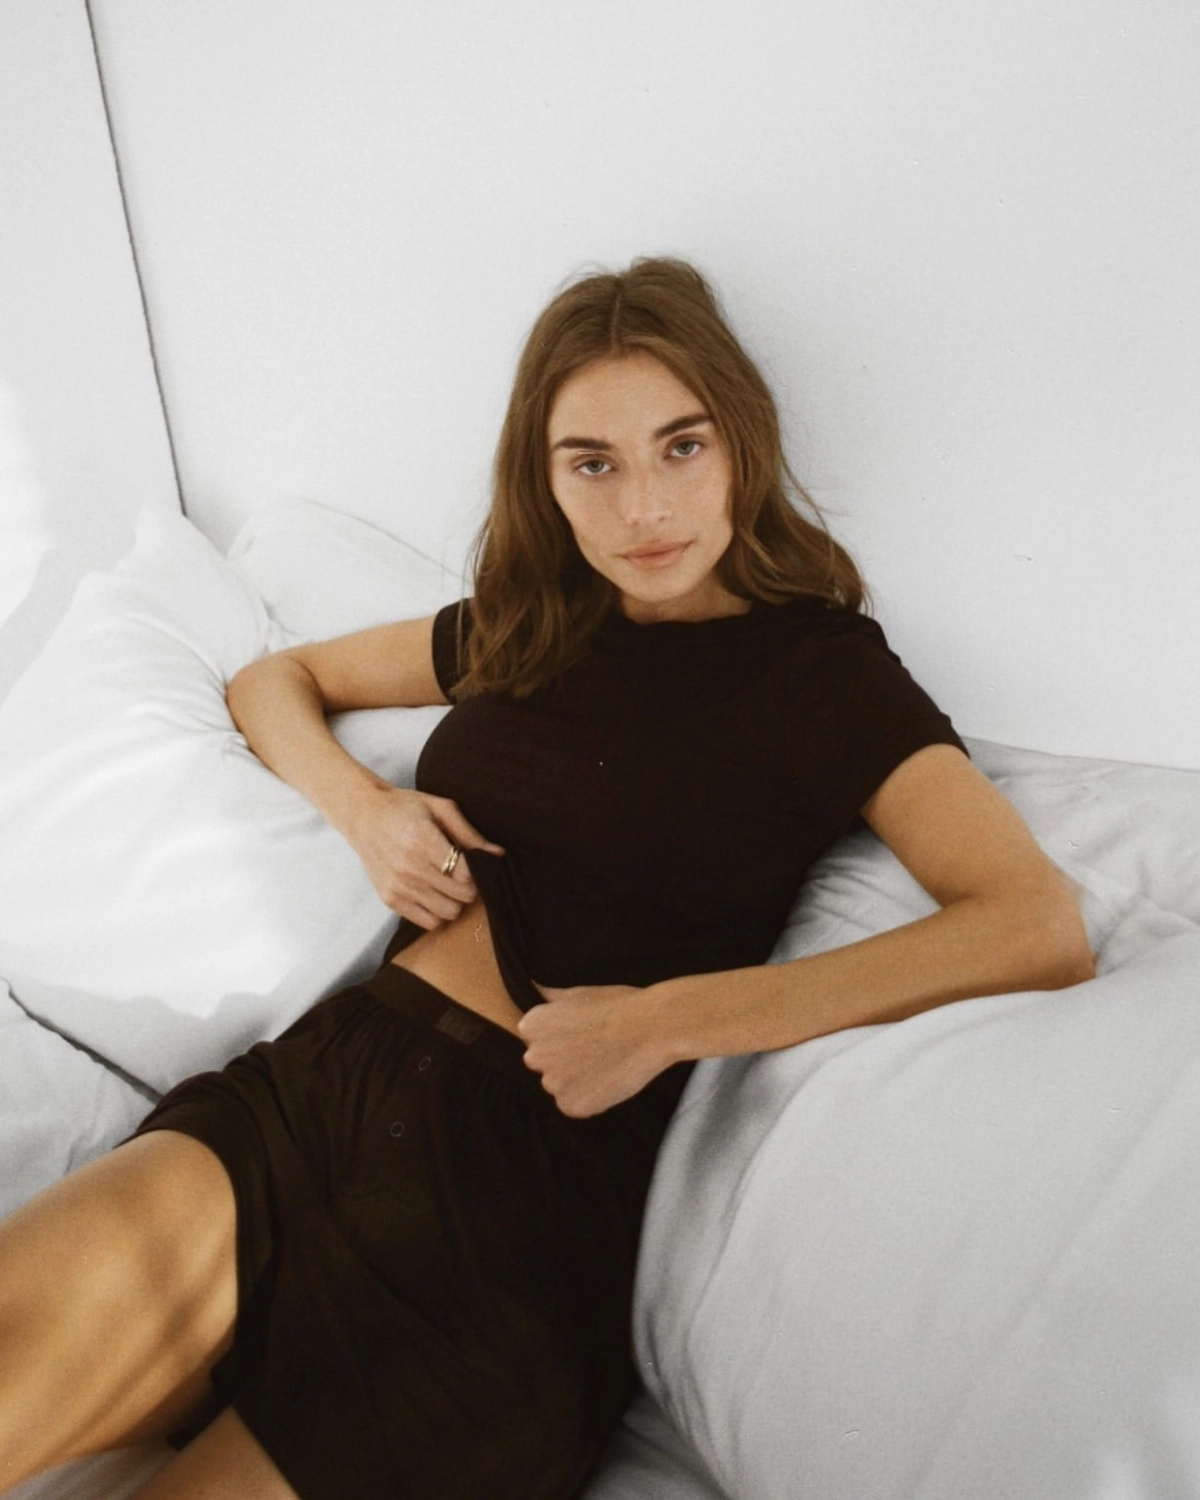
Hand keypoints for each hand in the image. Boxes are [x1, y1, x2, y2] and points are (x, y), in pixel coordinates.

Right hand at [345, 785, 502, 928]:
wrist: (363, 816)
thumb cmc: (405, 808)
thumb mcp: (440, 808)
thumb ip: (469, 834)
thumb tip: (499, 855)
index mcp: (422, 841)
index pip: (466, 874)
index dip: (478, 871)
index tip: (475, 862)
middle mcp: (409, 868)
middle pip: (461, 896)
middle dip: (469, 886)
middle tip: (463, 872)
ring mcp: (397, 886)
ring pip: (448, 913)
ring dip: (454, 900)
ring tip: (448, 882)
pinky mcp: (390, 899)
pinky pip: (428, 922)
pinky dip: (437, 911)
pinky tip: (434, 892)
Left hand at [518, 982, 668, 1116]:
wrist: (651, 1027)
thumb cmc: (617, 1005)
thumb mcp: (576, 993)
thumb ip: (548, 999)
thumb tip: (532, 989)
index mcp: (531, 1026)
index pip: (536, 1040)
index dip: (562, 1038)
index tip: (583, 1033)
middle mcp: (534, 1056)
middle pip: (545, 1065)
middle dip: (565, 1061)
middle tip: (596, 1050)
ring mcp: (552, 1083)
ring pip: (561, 1087)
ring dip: (578, 1081)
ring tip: (606, 1064)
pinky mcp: (571, 1105)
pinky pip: (576, 1106)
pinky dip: (591, 1099)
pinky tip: (609, 1080)